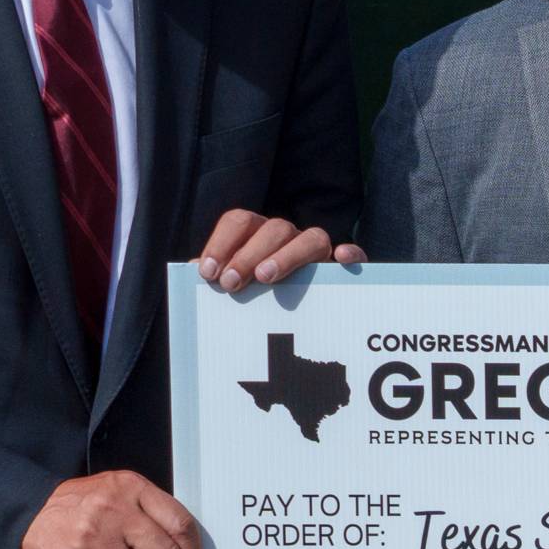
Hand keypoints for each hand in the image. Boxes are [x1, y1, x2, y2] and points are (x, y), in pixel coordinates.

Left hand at [194, 209, 365, 291]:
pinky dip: (351, 252)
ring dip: (288, 255)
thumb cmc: (255, 303)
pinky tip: (340, 258)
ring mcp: (319, 252)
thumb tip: (192, 271)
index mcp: (257, 236)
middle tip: (232, 283)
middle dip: (248, 254)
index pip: (239, 221)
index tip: (207, 273)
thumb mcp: (233, 289)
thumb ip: (215, 278)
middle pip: (274, 228)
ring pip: (312, 237)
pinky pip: (355, 253)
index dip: (222, 243)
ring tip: (265, 278)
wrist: (298, 326)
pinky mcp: (346, 270)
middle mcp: (289, 238)